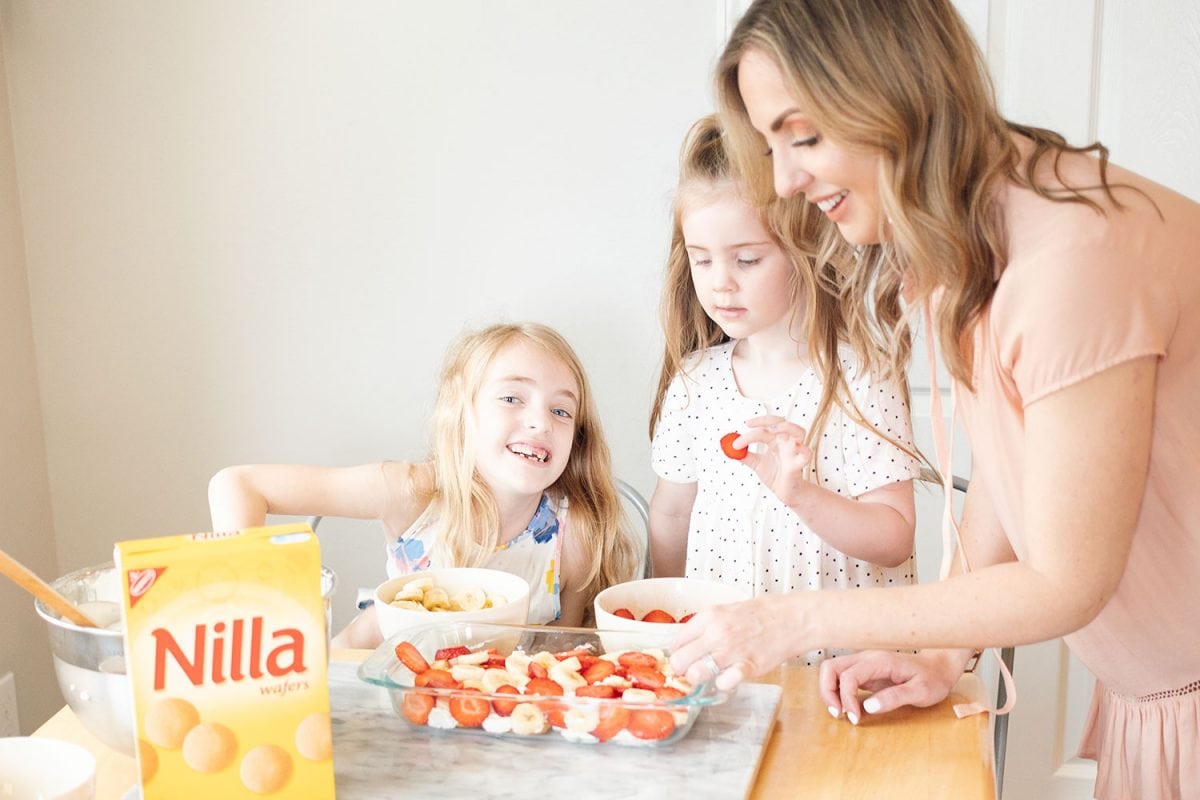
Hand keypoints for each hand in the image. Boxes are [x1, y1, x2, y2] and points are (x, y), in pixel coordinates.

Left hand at [668, 593, 806, 690]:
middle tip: (692, 669)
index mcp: (709, 616)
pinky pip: (723, 683)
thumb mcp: (726, 611)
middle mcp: (716, 633)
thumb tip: (686, 644)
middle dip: (682, 669)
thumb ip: (705, 626)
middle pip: (679, 660)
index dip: (677, 653)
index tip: (682, 658)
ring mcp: (731, 650)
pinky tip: (728, 677)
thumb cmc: (760, 615)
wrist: (791, 618)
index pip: (676, 642)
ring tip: (708, 675)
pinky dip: (723, 684)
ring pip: (695, 674)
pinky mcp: (747, 666)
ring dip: (699, 678)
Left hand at [734, 416, 813, 506]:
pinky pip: (807, 455)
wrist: (785, 493)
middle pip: (782, 422)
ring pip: (799, 432)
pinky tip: (796, 447)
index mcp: (776, 440)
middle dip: (767, 420)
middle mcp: (786, 442)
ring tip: (772, 430)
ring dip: (787, 427)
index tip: (743, 426)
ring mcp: (794, 452)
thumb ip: (744, 455)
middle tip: (750, 425)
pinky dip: (804, 450)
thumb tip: (729, 448)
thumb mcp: (755, 464)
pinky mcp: (798, 465)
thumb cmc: (775, 475)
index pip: (765, 427)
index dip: (754, 425)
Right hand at [818, 650, 961, 723]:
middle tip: (839, 713)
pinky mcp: (864, 672)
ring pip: (832, 671)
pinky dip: (837, 691)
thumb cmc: (932, 678)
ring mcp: (864, 664)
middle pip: (830, 667)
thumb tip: (869, 707)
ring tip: (842, 712)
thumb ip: (895, 697)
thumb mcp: (921, 691)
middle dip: (827, 691)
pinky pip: (841, 677)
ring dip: (830, 692)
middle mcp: (867, 659)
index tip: (855, 718)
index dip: (846, 698)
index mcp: (879, 661)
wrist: (939, 668)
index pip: (849, 676)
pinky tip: (848, 706)